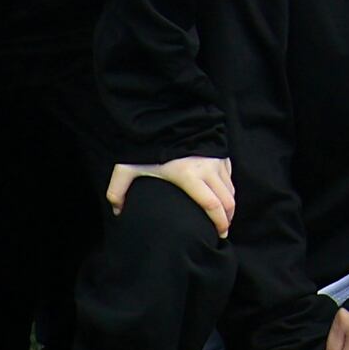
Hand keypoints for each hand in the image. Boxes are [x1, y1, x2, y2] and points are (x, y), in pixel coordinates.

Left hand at [106, 153, 235, 237]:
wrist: (166, 115)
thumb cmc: (148, 143)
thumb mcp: (128, 166)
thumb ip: (117, 190)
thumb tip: (117, 211)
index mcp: (189, 175)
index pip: (212, 205)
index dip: (219, 222)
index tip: (220, 234)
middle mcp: (207, 168)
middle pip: (227, 200)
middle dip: (228, 218)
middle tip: (222, 230)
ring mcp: (216, 160)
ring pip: (230, 188)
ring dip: (229, 204)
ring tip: (223, 215)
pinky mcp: (221, 152)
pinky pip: (230, 176)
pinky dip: (228, 189)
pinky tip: (221, 195)